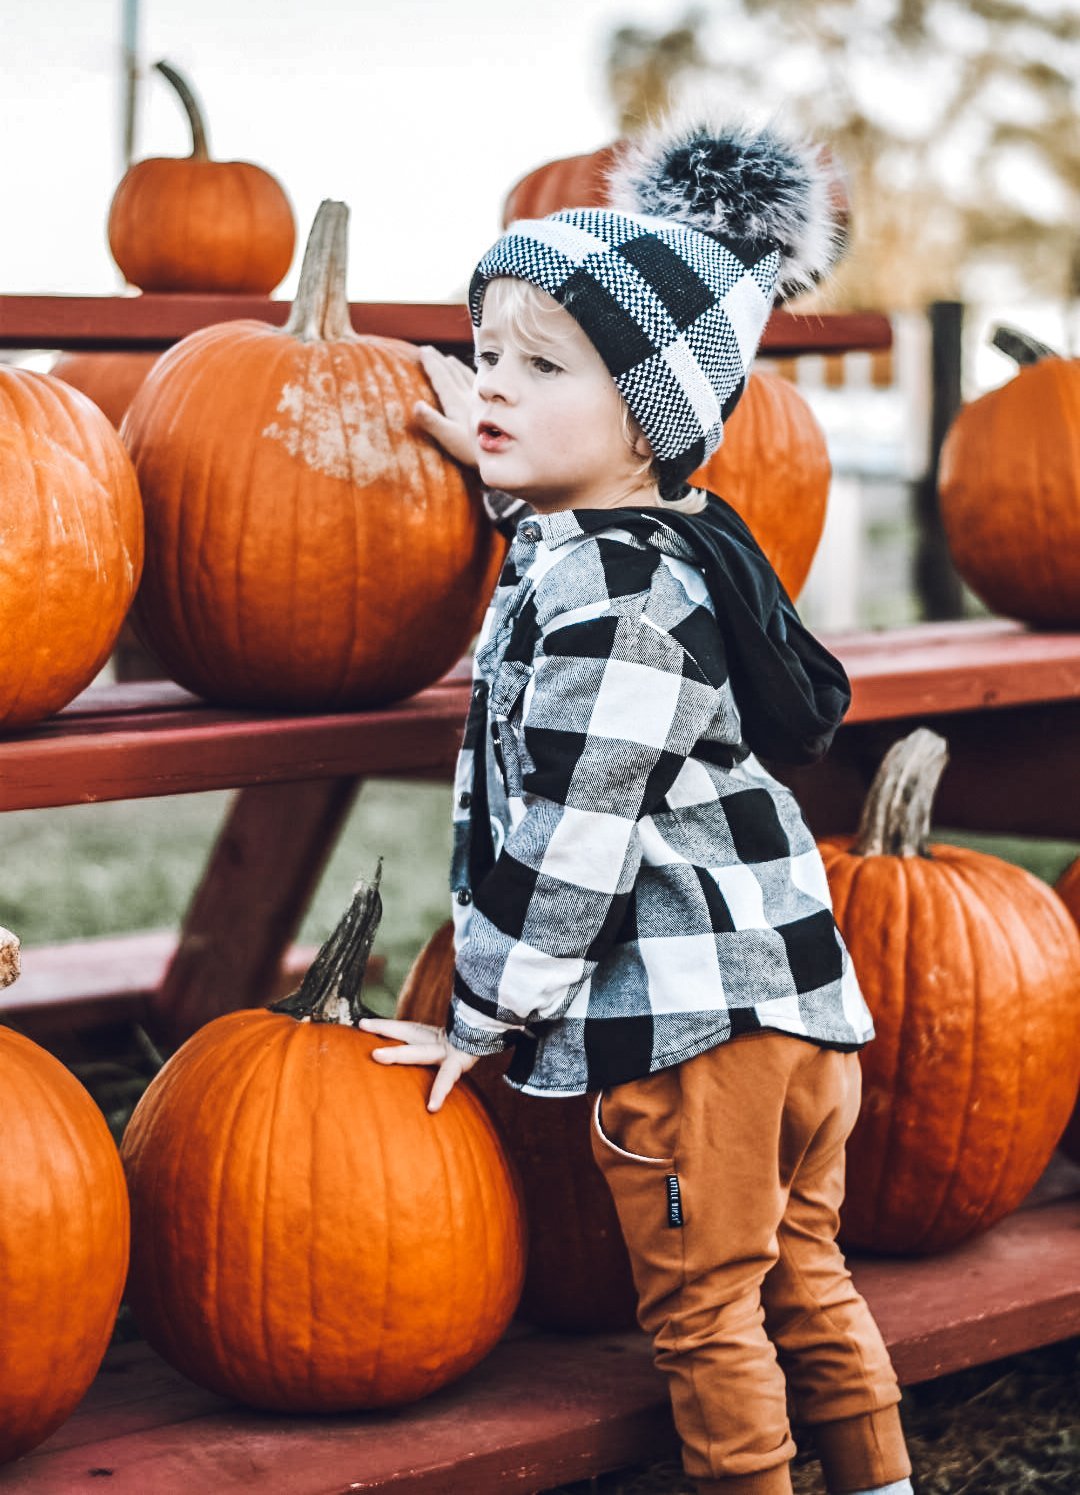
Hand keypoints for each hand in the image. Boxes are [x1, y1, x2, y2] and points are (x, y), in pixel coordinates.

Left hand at [358, 1017, 479, 1112]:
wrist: (489, 1040)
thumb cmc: (463, 1050)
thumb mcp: (442, 1050)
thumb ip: (424, 1053)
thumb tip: (406, 1064)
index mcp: (430, 1036)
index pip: (403, 1028)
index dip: (383, 1026)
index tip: (362, 1025)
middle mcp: (436, 1040)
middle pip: (408, 1032)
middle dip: (385, 1030)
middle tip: (363, 1028)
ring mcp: (447, 1050)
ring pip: (420, 1051)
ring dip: (398, 1053)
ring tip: (377, 1055)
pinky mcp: (461, 1063)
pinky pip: (446, 1078)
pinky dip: (439, 1092)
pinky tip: (431, 1107)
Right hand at [413, 345, 477, 469]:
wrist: (501, 452)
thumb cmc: (470, 449)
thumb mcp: (448, 437)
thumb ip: (432, 421)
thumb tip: (416, 405)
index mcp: (455, 400)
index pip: (440, 376)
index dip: (430, 363)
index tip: (422, 350)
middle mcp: (467, 395)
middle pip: (451, 372)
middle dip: (439, 360)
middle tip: (428, 350)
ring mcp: (478, 400)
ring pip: (464, 375)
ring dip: (454, 366)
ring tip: (448, 359)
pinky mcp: (488, 406)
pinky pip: (477, 384)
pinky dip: (470, 376)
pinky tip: (473, 378)